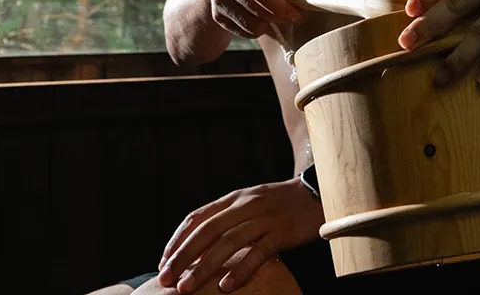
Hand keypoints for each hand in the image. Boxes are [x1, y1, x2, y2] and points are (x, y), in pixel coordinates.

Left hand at [156, 178, 323, 293]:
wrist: (316, 193)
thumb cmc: (278, 205)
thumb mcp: (248, 205)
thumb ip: (225, 222)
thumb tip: (198, 251)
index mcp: (233, 199)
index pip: (196, 218)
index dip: (177, 240)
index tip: (163, 262)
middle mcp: (245, 205)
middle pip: (207, 231)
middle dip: (182, 256)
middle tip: (165, 279)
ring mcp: (264, 217)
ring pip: (228, 242)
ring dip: (204, 266)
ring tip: (187, 287)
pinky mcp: (282, 231)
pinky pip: (258, 252)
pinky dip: (241, 269)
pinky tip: (226, 286)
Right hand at [207, 0, 301, 37]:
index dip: (278, 6)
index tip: (295, 13)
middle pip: (256, 10)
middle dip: (279, 16)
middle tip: (293, 15)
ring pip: (251, 25)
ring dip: (270, 24)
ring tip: (276, 13)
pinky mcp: (217, 15)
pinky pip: (244, 32)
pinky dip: (258, 29)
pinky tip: (261, 16)